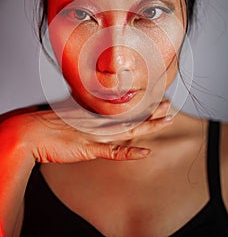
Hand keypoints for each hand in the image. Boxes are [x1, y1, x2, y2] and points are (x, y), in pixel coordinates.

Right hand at [0, 100, 172, 163]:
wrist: (31, 131)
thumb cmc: (48, 123)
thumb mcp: (69, 115)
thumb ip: (83, 114)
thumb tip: (90, 110)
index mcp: (95, 115)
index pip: (124, 110)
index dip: (141, 106)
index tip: (155, 100)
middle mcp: (99, 123)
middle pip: (131, 117)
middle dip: (152, 112)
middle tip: (169, 105)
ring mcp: (96, 135)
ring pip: (128, 131)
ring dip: (149, 126)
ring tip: (167, 119)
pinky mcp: (89, 149)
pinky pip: (113, 152)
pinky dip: (129, 153)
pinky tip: (144, 152)